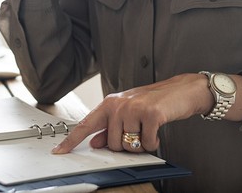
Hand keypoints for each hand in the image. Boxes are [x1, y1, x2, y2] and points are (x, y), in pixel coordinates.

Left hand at [52, 73, 241, 153]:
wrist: (180, 90)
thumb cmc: (153, 102)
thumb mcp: (128, 112)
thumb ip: (110, 128)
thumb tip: (94, 142)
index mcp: (109, 103)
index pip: (86, 124)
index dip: (72, 140)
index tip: (60, 151)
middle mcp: (118, 104)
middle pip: (113, 144)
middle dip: (127, 145)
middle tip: (139, 131)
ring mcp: (134, 108)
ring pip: (129, 146)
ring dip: (141, 144)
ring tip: (148, 129)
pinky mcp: (150, 114)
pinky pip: (146, 144)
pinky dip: (154, 143)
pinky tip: (157, 131)